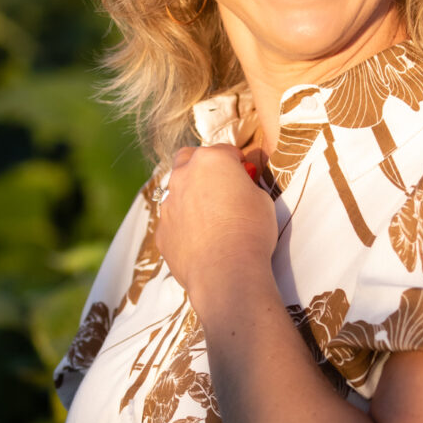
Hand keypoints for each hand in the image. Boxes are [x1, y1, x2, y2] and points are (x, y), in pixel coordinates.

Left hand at [155, 144, 276, 306]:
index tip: (245, 174)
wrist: (226, 271)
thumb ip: (245, 185)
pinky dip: (184, 224)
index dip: (238, 162)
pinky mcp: (162, 231)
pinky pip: (173, 221)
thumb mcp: (261, 198)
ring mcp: (168, 204)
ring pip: (177, 191)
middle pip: (188, 158)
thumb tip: (239, 187)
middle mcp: (184, 176)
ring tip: (211, 218)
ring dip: (191, 196)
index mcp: (211, 160)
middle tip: (220, 185)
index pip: (225, 150)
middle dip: (202, 166)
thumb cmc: (250, 230)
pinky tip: (201, 241)